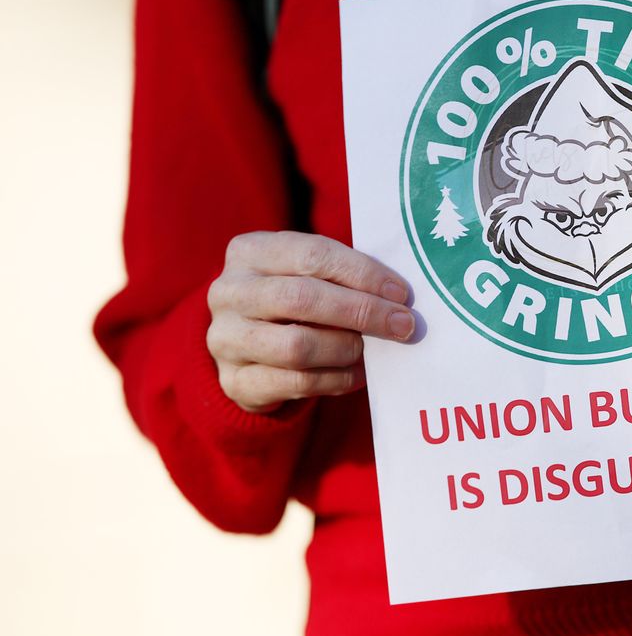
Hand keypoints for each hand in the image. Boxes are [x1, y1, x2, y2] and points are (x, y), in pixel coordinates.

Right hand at [207, 231, 414, 412]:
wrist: (246, 348)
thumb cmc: (293, 301)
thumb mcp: (308, 275)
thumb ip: (343, 277)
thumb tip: (397, 299)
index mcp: (249, 251)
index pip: (312, 254)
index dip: (362, 273)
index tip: (401, 293)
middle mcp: (228, 292)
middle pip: (302, 298)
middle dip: (362, 311)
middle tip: (402, 325)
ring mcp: (225, 338)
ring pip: (297, 346)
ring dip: (347, 348)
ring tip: (370, 350)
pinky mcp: (235, 381)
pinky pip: (297, 383)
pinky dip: (337, 379)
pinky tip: (357, 374)